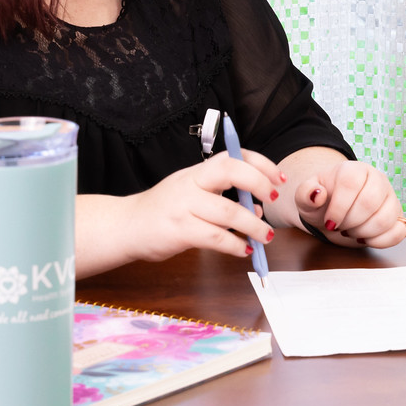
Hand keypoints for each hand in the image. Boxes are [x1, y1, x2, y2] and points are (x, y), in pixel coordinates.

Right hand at [98, 153, 280, 263]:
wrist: (126, 226)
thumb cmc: (163, 210)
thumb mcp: (191, 192)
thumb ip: (221, 196)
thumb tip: (256, 208)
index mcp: (197, 172)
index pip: (232, 156)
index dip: (260, 163)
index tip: (279, 177)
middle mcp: (190, 183)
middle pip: (230, 171)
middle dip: (259, 183)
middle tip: (273, 199)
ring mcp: (183, 206)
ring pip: (228, 211)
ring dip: (253, 225)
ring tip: (265, 235)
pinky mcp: (179, 231)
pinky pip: (215, 237)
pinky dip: (235, 245)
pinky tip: (244, 249)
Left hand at [288, 156, 405, 248]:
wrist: (334, 212)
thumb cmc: (322, 203)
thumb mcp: (306, 198)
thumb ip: (305, 193)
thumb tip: (317, 194)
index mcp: (354, 170)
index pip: (350, 184)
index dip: (338, 207)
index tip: (329, 222)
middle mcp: (377, 179)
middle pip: (369, 202)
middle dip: (350, 222)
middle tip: (340, 227)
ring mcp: (390, 198)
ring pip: (386, 218)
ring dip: (363, 232)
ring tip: (352, 230)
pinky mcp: (398, 216)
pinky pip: (400, 231)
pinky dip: (381, 241)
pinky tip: (366, 238)